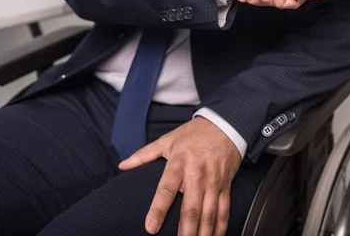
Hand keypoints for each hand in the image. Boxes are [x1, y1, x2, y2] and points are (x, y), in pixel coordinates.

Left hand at [119, 117, 241, 235]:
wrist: (226, 125)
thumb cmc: (194, 134)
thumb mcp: (168, 140)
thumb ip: (144, 154)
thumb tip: (123, 165)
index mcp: (180, 164)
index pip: (166, 189)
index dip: (158, 209)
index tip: (151, 228)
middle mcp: (197, 175)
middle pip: (190, 209)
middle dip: (185, 231)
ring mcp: (214, 182)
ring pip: (208, 214)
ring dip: (202, 233)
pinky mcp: (226, 186)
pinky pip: (224, 210)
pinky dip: (220, 227)